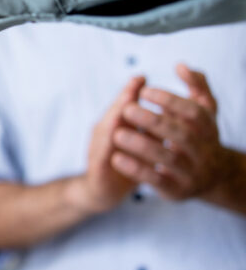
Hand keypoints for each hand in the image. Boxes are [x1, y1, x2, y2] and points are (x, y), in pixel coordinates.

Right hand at [68, 76, 144, 214]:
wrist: (102, 192)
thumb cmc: (126, 164)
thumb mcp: (142, 143)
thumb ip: (152, 126)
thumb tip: (173, 109)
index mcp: (115, 125)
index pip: (122, 104)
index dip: (130, 91)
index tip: (142, 77)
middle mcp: (103, 134)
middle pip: (113, 113)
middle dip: (123, 99)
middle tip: (134, 86)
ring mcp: (97, 151)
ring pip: (104, 132)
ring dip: (114, 120)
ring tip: (124, 107)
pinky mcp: (96, 171)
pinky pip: (102, 159)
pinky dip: (109, 149)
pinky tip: (117, 143)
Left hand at [111, 64, 234, 199]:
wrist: (210, 179)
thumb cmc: (197, 136)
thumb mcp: (202, 112)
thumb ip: (196, 86)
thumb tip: (181, 65)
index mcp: (209, 129)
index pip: (194, 112)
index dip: (171, 100)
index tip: (145, 90)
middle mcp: (204, 151)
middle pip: (181, 134)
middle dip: (153, 121)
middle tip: (127, 109)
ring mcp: (192, 172)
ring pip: (168, 158)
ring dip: (141, 145)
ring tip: (117, 133)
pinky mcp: (176, 191)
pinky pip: (156, 180)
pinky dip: (136, 169)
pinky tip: (116, 157)